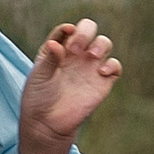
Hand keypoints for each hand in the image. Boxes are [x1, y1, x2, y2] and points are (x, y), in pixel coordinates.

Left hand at [19, 17, 121, 153]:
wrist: (48, 124)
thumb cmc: (39, 98)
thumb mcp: (39, 76)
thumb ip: (49, 59)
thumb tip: (56, 43)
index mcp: (58, 49)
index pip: (66, 30)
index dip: (67, 29)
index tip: (65, 34)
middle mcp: (76, 54)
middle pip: (88, 29)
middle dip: (86, 32)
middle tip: (77, 47)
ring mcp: (90, 67)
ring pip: (104, 43)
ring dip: (100, 44)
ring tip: (92, 55)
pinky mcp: (102, 82)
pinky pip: (114, 66)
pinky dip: (112, 65)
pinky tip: (100, 72)